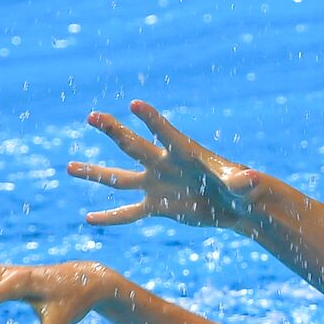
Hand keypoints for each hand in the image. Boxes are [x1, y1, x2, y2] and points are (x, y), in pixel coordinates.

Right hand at [68, 100, 264, 228]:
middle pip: (133, 146)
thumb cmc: (242, 190)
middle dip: (114, 131)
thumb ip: (243, 182)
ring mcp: (157, 185)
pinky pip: (129, 212)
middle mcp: (165, 165)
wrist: (236, 205)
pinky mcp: (158, 207)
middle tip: (92, 115)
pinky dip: (111, 217)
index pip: (165, 133)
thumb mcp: (242, 186)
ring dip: (94, 174)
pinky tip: (89, 219)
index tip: (134, 104)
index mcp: (185, 154)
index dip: (152, 120)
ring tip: (67, 167)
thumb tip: (256, 180)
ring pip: (119, 179)